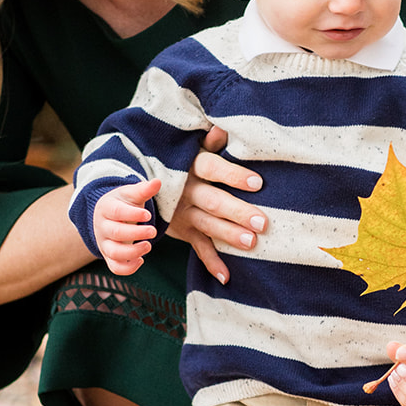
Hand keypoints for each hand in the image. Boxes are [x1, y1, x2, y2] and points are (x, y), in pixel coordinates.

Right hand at [93, 178, 160, 275]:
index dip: (132, 214)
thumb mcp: (132, 194)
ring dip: (133, 252)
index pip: (116, 212)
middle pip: (115, 233)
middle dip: (136, 233)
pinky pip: (115, 267)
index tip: (147, 214)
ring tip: (148, 246)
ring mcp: (104, 243)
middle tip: (153, 231)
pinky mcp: (109, 257)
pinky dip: (128, 268)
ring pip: (114, 253)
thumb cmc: (124, 203)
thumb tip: (158, 182)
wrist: (110, 216)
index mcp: (106, 208)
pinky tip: (141, 260)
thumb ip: (144, 189)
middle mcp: (102, 227)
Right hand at [165, 125, 266, 284]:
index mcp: (191, 166)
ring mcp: (183, 213)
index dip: (234, 175)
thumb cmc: (181, 161)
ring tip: (251, 244)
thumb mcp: (190, 147)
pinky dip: (211, 263)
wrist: (143, 186)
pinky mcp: (182, 231)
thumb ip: (209, 141)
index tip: (257, 183)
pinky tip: (226, 277)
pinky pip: (198, 247)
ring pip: (208, 225)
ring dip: (229, 235)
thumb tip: (223, 128)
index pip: (213, 169)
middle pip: (214, 201)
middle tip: (262, 222)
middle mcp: (186, 191)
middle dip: (238, 212)